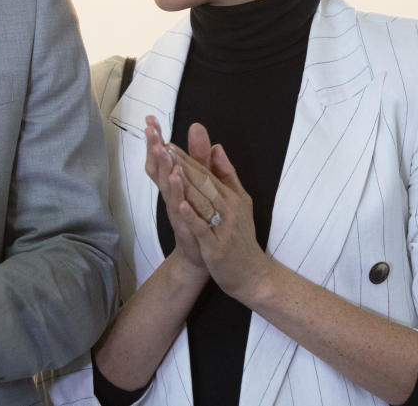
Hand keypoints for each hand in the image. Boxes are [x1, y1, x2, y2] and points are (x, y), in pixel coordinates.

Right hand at [143, 116, 207, 272]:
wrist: (204, 255)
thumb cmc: (201, 216)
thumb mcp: (203, 181)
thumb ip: (200, 156)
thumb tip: (198, 128)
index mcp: (176, 183)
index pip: (163, 158)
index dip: (156, 140)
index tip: (150, 120)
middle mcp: (172, 195)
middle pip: (159, 169)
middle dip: (155, 149)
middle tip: (150, 130)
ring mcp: (177, 212)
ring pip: (168, 188)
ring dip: (165, 170)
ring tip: (163, 151)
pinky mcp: (186, 228)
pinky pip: (181, 212)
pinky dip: (179, 198)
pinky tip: (178, 189)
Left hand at [169, 124, 273, 303]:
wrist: (252, 275)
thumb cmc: (241, 236)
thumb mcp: (239, 201)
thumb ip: (227, 174)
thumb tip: (217, 147)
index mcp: (231, 196)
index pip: (207, 173)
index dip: (188, 158)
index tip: (169, 142)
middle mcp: (228, 208)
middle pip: (204, 183)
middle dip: (184, 164)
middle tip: (165, 146)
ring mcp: (223, 227)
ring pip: (203, 202)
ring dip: (187, 185)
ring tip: (171, 167)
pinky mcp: (217, 246)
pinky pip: (203, 229)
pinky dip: (193, 216)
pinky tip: (181, 204)